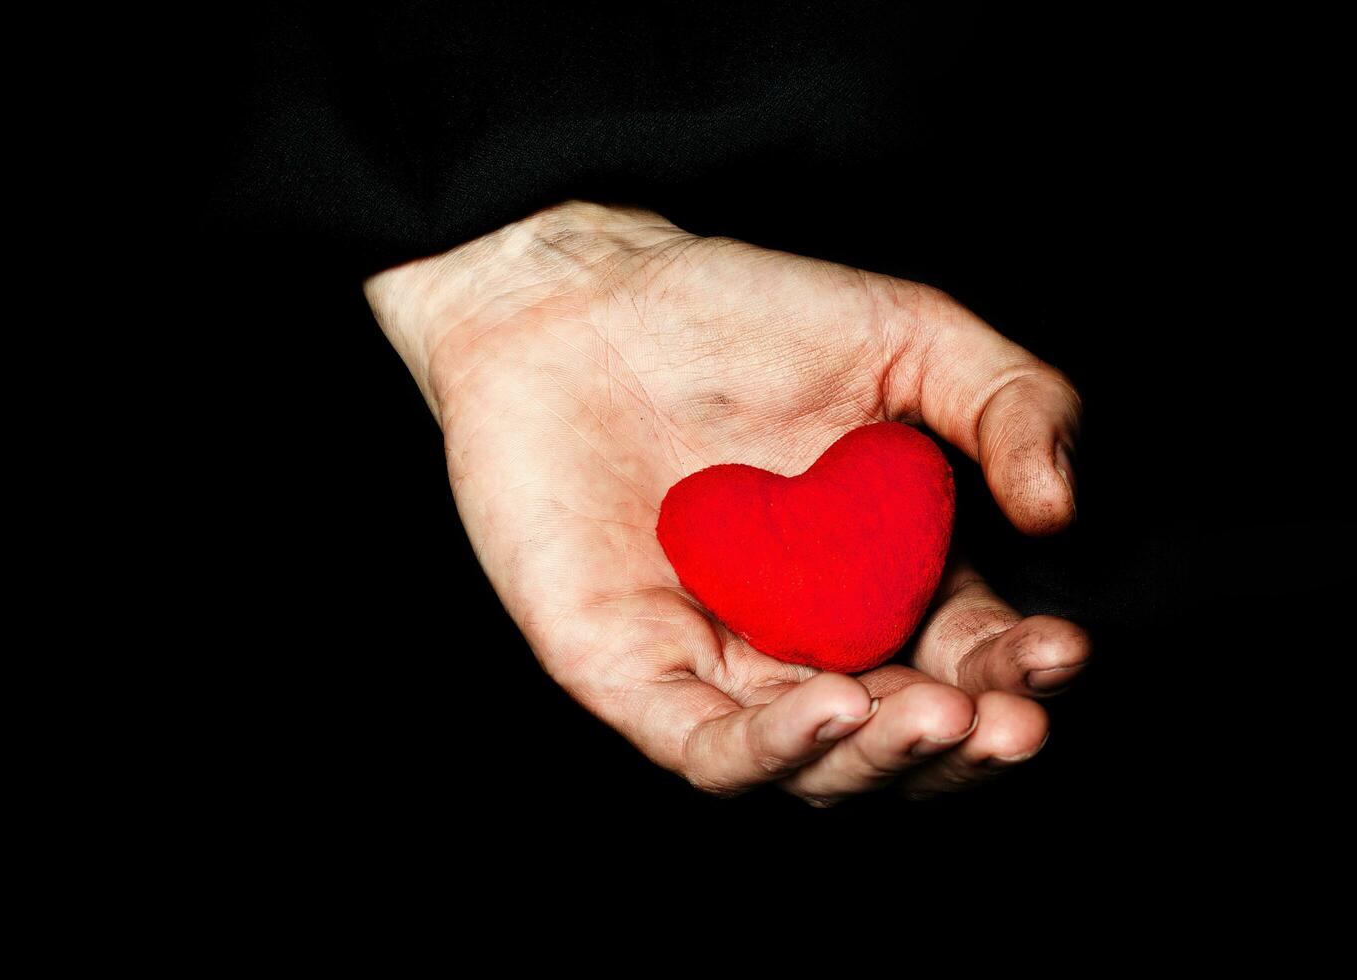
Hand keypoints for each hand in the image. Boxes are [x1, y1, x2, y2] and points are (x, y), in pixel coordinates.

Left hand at [365, 199, 1088, 804]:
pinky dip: (773, 750)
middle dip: (968, 745)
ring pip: (814, 765)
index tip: (1064, 647)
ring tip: (939, 717)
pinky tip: (834, 708)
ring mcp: (717, 662)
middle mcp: (806, 637)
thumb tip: (1058, 512)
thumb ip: (1005, 400)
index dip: (1022, 668)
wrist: (576, 299)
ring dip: (885, 760)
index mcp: (882, 575)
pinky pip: (705, 748)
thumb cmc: (731, 315)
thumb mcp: (901, 334)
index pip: (968, 654)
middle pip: (901, 735)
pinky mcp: (630, 674)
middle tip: (1010, 723)